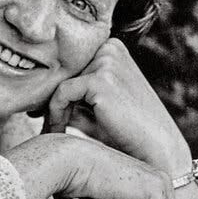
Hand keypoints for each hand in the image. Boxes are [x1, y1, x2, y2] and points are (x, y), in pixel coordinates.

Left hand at [45, 38, 191, 174]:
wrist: (157, 150)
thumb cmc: (129, 131)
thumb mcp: (103, 101)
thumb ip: (79, 89)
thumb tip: (40, 92)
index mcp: (112, 47)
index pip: (69, 63)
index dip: (54, 87)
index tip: (42, 112)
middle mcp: (110, 48)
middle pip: (61, 71)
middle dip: (49, 97)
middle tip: (40, 122)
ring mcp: (106, 61)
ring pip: (59, 82)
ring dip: (50, 108)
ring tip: (51, 130)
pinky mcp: (100, 80)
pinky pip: (61, 94)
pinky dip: (55, 115)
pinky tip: (57, 133)